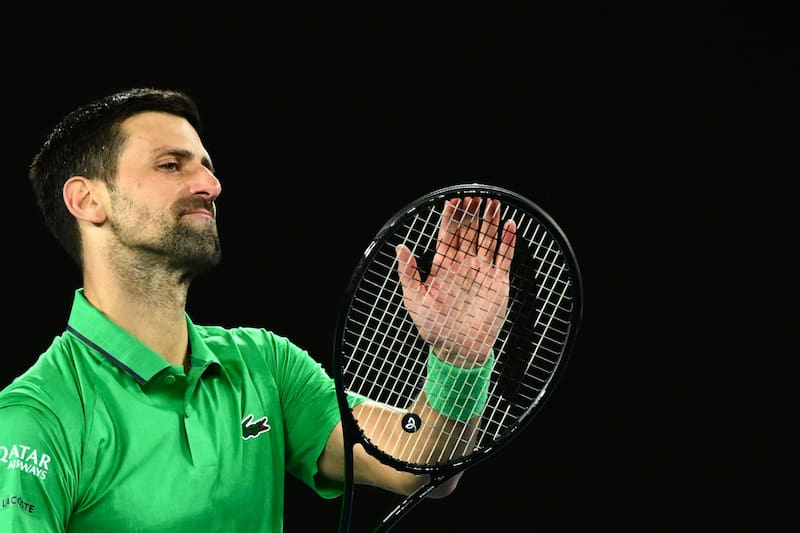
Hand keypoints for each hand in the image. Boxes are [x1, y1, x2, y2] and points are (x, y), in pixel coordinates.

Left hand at [395, 196, 515, 365]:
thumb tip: (400, 247)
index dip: (451, 215)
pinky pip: (504, 257)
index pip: (448, 233)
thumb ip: (408, 273)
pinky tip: (510, 224)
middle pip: (469, 231)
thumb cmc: (433, 326)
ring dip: (490, 220)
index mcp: (443, 265)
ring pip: (487, 239)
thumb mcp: (414, 299)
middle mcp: (463, 264)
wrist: (458, 349)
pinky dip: (508, 241)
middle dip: (472, 212)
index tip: (455, 199)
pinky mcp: (497, 282)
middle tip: (475, 194)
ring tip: (492, 201)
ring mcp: (481, 272)